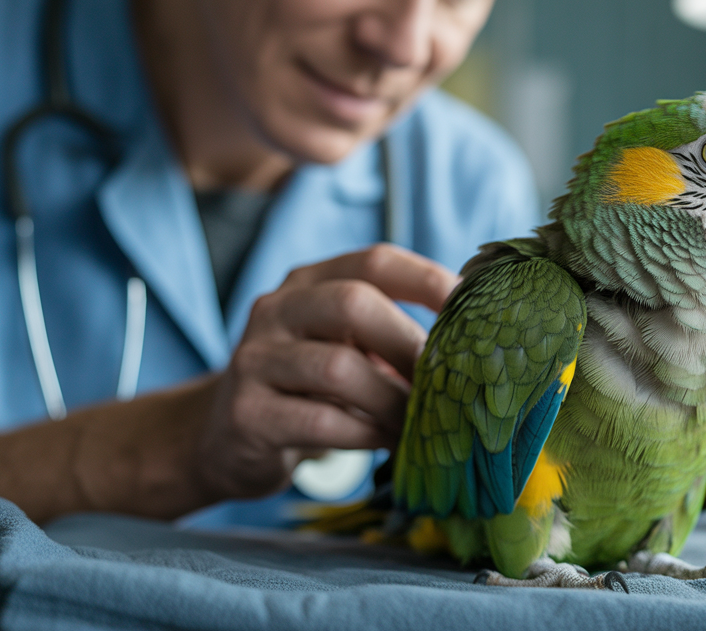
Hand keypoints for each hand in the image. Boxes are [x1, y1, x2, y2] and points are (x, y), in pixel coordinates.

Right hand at [191, 244, 457, 500]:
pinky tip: (388, 444)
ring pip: (338, 367)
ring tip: (422, 423)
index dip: (427, 280)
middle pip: (353, 304)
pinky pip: (320, 422)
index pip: (374, 262)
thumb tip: (479, 347)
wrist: (225, 438)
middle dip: (409, 343)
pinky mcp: (246, 414)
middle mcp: (277, 309)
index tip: (471, 310)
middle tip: (448, 382)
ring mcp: (255, 360)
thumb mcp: (345, 347)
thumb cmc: (308, 389)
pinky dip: (367, 435)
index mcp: (309, 282)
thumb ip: (391, 335)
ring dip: (393, 400)